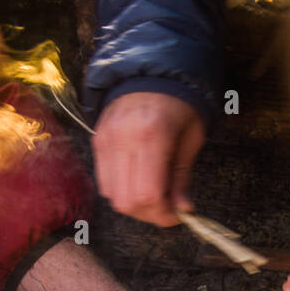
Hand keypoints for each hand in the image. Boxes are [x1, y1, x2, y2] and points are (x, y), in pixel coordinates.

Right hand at [93, 92, 203, 226]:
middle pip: (126, 201)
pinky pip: (104, 182)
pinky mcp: (98, 142)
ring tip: (153, 194)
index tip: (176, 216)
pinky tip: (138, 181)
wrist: (151, 74)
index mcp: (152, 136)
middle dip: (149, 214)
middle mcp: (123, 139)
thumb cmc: (179, 105)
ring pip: (112, 196)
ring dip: (134, 205)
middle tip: (166, 208)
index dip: (162, 215)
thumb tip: (182, 209)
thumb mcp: (192, 138)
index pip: (147, 195)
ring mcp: (106, 141)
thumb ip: (182, 177)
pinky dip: (121, 190)